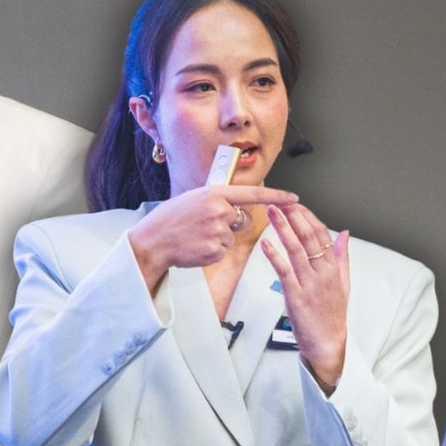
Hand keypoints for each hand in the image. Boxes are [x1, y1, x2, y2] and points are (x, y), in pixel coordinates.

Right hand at [127, 184, 299, 291]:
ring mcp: (218, 230)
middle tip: (205, 226)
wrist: (151, 242)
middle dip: (231, 224)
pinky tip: (194, 247)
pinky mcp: (216, 250)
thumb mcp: (191, 199)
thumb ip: (215, 201)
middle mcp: (219, 210)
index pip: (253, 194)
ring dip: (217, 239)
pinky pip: (223, 251)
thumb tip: (232, 206)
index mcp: (213, 193)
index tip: (294, 199)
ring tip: (194, 237)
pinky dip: (211, 251)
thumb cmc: (167, 221)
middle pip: (242, 219)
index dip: (276, 196)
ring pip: (231, 237)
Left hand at [259, 203, 349, 391]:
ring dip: (282, 229)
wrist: (327, 341)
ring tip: (271, 212)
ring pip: (296, 250)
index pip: (322, 234)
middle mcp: (323, 272)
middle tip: (279, 200)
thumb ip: (343, 256)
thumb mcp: (343, 282)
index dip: (307, 216)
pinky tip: (265, 243)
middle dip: (294, 216)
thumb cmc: (332, 313)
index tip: (294, 203)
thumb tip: (344, 233)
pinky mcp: (295, 295)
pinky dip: (274, 255)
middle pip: (309, 237)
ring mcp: (309, 283)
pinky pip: (284, 271)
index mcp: (333, 267)